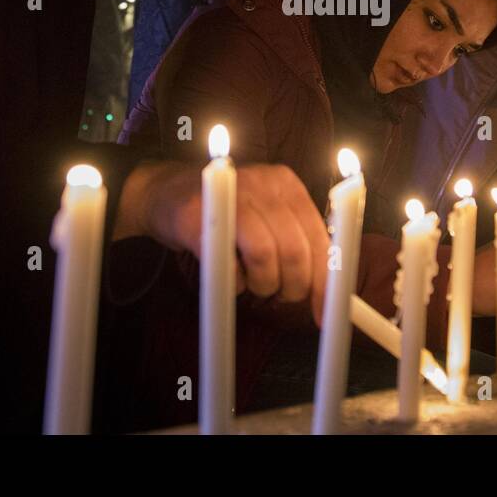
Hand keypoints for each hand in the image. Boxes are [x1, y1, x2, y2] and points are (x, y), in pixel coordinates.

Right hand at [116, 160, 330, 324]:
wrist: (162, 192)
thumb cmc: (225, 214)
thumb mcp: (267, 217)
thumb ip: (298, 243)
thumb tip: (334, 292)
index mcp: (286, 183)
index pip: (319, 237)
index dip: (325, 281)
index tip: (326, 313)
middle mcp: (262, 182)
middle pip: (295, 250)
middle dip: (292, 287)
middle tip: (279, 296)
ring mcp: (228, 195)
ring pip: (265, 256)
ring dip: (262, 285)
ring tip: (251, 283)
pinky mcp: (197, 217)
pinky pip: (227, 264)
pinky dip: (233, 282)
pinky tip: (229, 276)